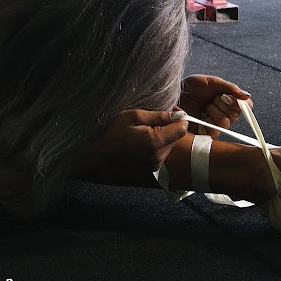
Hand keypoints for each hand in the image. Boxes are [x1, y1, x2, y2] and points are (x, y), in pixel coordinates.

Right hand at [73, 108, 188, 183]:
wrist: (98, 155)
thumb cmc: (112, 132)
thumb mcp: (133, 116)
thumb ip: (158, 115)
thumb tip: (178, 114)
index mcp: (156, 141)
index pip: (182, 128)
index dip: (179, 117)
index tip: (170, 111)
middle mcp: (159, 156)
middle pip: (177, 137)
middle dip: (170, 126)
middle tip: (154, 119)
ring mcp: (155, 165)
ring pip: (170, 146)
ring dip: (164, 137)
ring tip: (145, 131)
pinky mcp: (151, 170)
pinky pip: (162, 154)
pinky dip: (158, 146)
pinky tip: (143, 142)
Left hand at [178, 74, 251, 138]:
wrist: (174, 94)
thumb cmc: (192, 87)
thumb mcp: (210, 82)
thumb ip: (229, 87)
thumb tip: (246, 95)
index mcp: (229, 101)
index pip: (246, 106)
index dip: (240, 103)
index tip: (227, 96)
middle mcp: (225, 114)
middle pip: (236, 114)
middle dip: (222, 104)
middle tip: (211, 98)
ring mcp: (216, 124)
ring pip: (225, 122)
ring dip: (213, 111)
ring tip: (204, 106)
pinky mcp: (206, 133)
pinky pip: (214, 131)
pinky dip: (207, 122)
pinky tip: (201, 116)